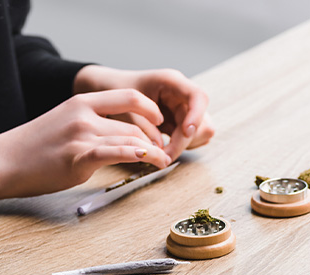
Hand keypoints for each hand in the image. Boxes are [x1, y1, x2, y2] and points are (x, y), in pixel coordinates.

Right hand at [0, 89, 171, 198]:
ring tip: (161, 161)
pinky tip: (147, 160)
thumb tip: (117, 136)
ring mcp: (82, 135)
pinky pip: (116, 153)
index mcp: (81, 102)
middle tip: (164, 151)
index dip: (150, 109)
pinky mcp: (79, 157)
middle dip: (155, 139)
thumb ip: (90, 124)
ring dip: (151, 152)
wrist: (6, 161)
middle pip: (134, 124)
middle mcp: (84, 115)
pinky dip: (137, 156)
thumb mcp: (63, 122)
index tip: (160, 121)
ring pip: (129, 140)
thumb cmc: (34, 147)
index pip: (128, 97)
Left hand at [73, 66, 214, 160]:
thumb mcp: (125, 105)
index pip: (198, 97)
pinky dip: (179, 146)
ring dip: (183, 145)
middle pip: (201, 120)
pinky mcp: (180, 120)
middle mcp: (181, 94)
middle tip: (163, 157)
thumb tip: (158, 147)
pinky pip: (191, 137)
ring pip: (200, 131)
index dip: (196, 115)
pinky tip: (163, 149)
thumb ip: (142, 123)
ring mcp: (182, 108)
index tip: (186, 132)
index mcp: (171, 81)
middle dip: (184, 140)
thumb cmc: (114, 92)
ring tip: (161, 153)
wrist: (107, 90)